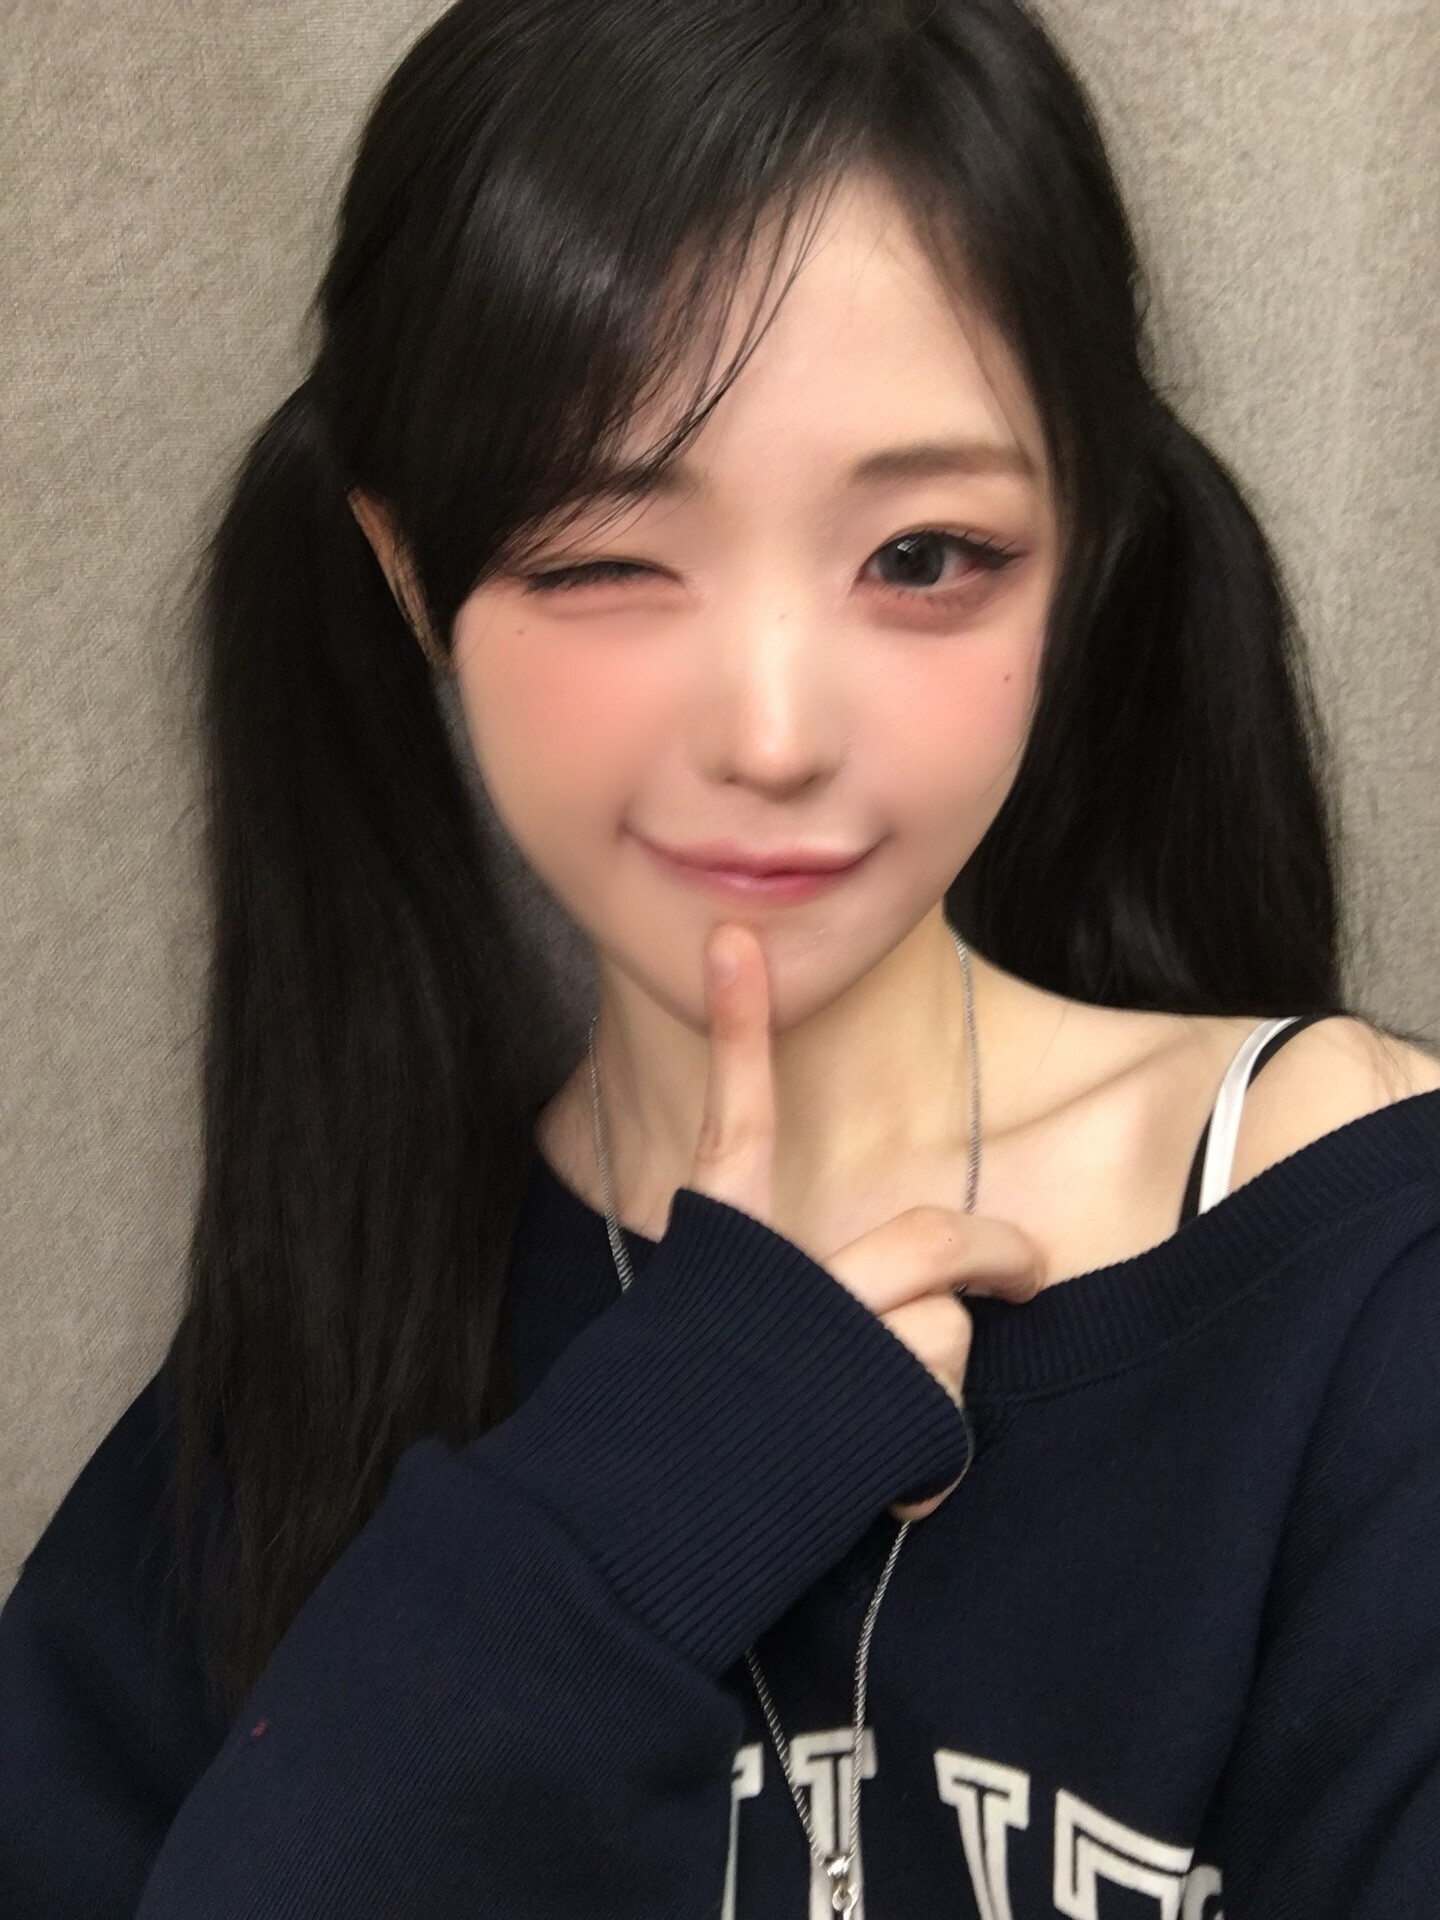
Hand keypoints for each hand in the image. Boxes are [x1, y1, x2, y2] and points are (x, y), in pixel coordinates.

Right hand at [686, 923, 1044, 1525]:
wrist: (622, 1541)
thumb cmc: (663, 1443)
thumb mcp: (695, 1342)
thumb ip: (766, 1298)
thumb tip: (849, 1299)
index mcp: (722, 1252)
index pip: (735, 1121)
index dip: (743, 1031)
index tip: (739, 944)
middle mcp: (781, 1284)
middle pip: (927, 1236)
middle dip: (993, 1249)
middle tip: (1022, 1263)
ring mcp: (831, 1347)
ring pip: (944, 1331)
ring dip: (935, 1383)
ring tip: (875, 1433)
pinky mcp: (870, 1418)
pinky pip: (943, 1414)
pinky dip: (928, 1456)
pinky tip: (881, 1485)